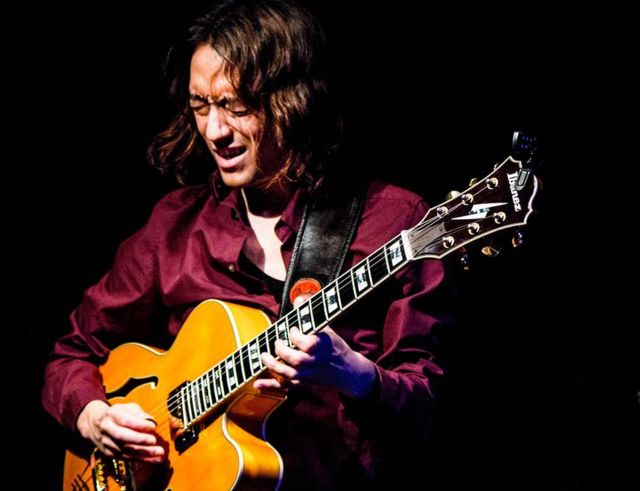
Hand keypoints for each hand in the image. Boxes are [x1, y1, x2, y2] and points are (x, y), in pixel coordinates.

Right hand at [76, 400, 164, 463]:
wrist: (96, 425)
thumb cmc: (118, 414)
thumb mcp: (128, 408)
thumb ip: (140, 413)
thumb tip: (150, 422)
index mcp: (112, 414)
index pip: (125, 420)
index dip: (139, 424)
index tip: (153, 426)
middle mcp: (107, 429)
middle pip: (122, 436)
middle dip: (139, 440)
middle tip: (153, 441)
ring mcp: (107, 443)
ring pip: (124, 450)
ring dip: (143, 453)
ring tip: (159, 453)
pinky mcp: (110, 454)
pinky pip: (126, 458)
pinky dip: (141, 460)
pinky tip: (154, 459)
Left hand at [254, 326, 376, 398]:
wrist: (348, 372)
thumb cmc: (335, 347)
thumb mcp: (327, 330)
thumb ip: (310, 316)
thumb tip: (299, 298)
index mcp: (320, 347)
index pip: (305, 342)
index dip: (296, 335)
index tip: (293, 329)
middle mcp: (313, 362)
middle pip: (295, 359)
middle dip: (282, 350)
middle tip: (278, 342)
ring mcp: (307, 375)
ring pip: (287, 372)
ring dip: (272, 365)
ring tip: (263, 355)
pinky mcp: (302, 383)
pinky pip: (284, 385)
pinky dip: (270, 385)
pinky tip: (258, 383)